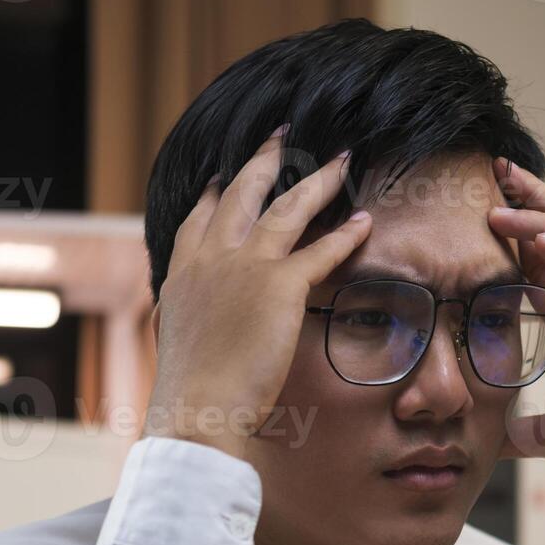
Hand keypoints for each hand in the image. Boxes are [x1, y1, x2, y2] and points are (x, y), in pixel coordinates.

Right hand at [146, 127, 370, 458]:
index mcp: (182, 275)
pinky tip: (364, 221)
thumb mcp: (180, 346)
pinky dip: (345, 234)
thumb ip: (193, 324)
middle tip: (282, 135)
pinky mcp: (278, 286)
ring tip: (340, 161)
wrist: (195, 409)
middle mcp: (209, 260)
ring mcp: (244, 267)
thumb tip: (201, 331)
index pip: (198, 220)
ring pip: (286, 209)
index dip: (213, 193)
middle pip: (240, 194)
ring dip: (317, 181)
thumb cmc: (188, 395)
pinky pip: (321, 251)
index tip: (221, 175)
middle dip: (263, 160)